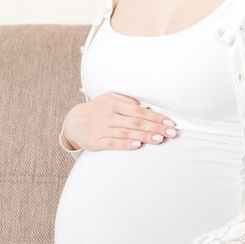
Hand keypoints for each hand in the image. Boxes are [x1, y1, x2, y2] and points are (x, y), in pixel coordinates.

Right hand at [61, 93, 176, 150]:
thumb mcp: (109, 99)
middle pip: (136, 122)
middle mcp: (109, 115)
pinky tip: (137, 145)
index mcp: (114, 103)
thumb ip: (127, 101)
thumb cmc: (97, 110)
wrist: (73, 122)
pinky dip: (125, 144)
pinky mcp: (96, 141)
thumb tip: (146, 108)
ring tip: (159, 139)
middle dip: (155, 127)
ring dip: (144, 136)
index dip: (155, 117)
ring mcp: (102, 128)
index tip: (169, 122)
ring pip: (127, 132)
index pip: (139, 110)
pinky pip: (113, 143)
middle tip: (171, 133)